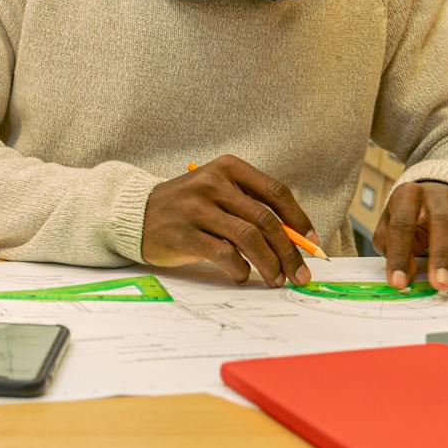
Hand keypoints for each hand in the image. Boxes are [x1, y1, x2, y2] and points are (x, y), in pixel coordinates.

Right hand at [141, 155, 318, 286]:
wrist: (135, 213)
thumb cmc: (187, 207)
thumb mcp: (217, 194)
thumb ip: (250, 208)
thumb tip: (294, 239)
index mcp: (227, 168)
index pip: (275, 192)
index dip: (299, 219)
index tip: (312, 242)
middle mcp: (212, 183)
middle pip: (265, 219)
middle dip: (290, 251)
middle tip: (301, 273)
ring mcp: (196, 208)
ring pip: (249, 237)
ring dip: (270, 263)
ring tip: (277, 279)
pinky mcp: (183, 234)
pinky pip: (224, 254)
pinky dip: (240, 269)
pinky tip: (242, 275)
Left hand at [374, 180, 447, 291]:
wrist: (431, 198)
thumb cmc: (406, 219)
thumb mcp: (387, 230)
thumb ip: (392, 250)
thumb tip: (405, 277)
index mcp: (408, 195)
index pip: (402, 224)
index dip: (399, 255)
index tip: (399, 283)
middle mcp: (439, 196)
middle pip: (443, 222)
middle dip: (441, 256)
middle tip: (440, 284)